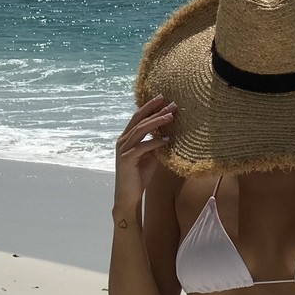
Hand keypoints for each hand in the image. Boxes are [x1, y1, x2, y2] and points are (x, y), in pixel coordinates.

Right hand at [113, 95, 175, 214]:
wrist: (128, 196)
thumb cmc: (139, 176)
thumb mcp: (150, 157)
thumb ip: (155, 144)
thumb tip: (168, 133)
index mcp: (127, 138)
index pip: (138, 117)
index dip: (149, 107)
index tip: (163, 98)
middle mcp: (122, 140)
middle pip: (139, 120)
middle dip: (155, 110)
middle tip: (170, 104)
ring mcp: (123, 149)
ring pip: (140, 131)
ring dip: (157, 123)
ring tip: (171, 117)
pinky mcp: (126, 159)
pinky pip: (142, 147)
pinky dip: (155, 143)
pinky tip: (166, 140)